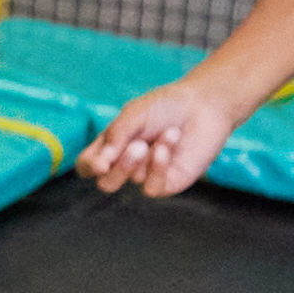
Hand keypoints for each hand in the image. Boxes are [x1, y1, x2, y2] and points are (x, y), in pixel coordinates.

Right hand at [78, 73, 263, 199]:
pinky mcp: (168, 183)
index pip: (89, 165)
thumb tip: (101, 161)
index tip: (101, 163)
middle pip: (106, 183)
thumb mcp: (135, 113)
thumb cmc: (167, 106)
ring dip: (147, 157)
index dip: (90, 167)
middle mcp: (127, 164)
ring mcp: (147, 175)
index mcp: (112, 145)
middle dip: (120, 167)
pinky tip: (168, 146)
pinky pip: (153, 187)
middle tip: (137, 146)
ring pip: (132, 181)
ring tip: (167, 132)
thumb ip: (116, 135)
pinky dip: (159, 166)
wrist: (204, 105)